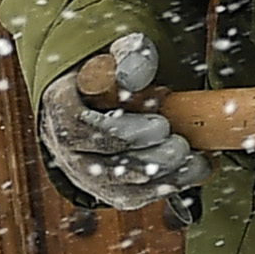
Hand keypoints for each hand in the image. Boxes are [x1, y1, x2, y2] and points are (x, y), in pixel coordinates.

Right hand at [38, 30, 204, 210]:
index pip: (80, 130)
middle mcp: (64, 147)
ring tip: (194, 159)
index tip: (161, 125)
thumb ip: (129, 58)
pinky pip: (133, 198)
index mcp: (60, 108)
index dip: (122, 133)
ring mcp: (83, 173)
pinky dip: (166, 187)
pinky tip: (193, 171)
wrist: (99, 97)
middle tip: (182, 144)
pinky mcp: (105, 188)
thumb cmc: (110, 73)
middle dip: (150, 159)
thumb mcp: (118, 55)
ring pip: (120, 189)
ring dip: (163, 177)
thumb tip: (135, 76)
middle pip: (103, 167)